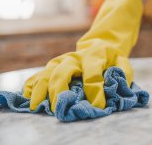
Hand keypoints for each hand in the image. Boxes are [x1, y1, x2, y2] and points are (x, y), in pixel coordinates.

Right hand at [23, 0, 142, 111]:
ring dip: (41, 89)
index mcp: (94, 55)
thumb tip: (118, 86)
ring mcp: (62, 60)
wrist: (99, 44)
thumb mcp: (122, 61)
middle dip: (61, 90)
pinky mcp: (53, 65)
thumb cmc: (111, 57)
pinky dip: (32, 85)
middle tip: (61, 107)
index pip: (92, 74)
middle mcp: (75, 57)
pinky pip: (39, 74)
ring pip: (47, 73)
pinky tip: (28, 96)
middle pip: (63, 72)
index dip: (95, 91)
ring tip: (37, 106)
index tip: (97, 107)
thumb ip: (123, 72)